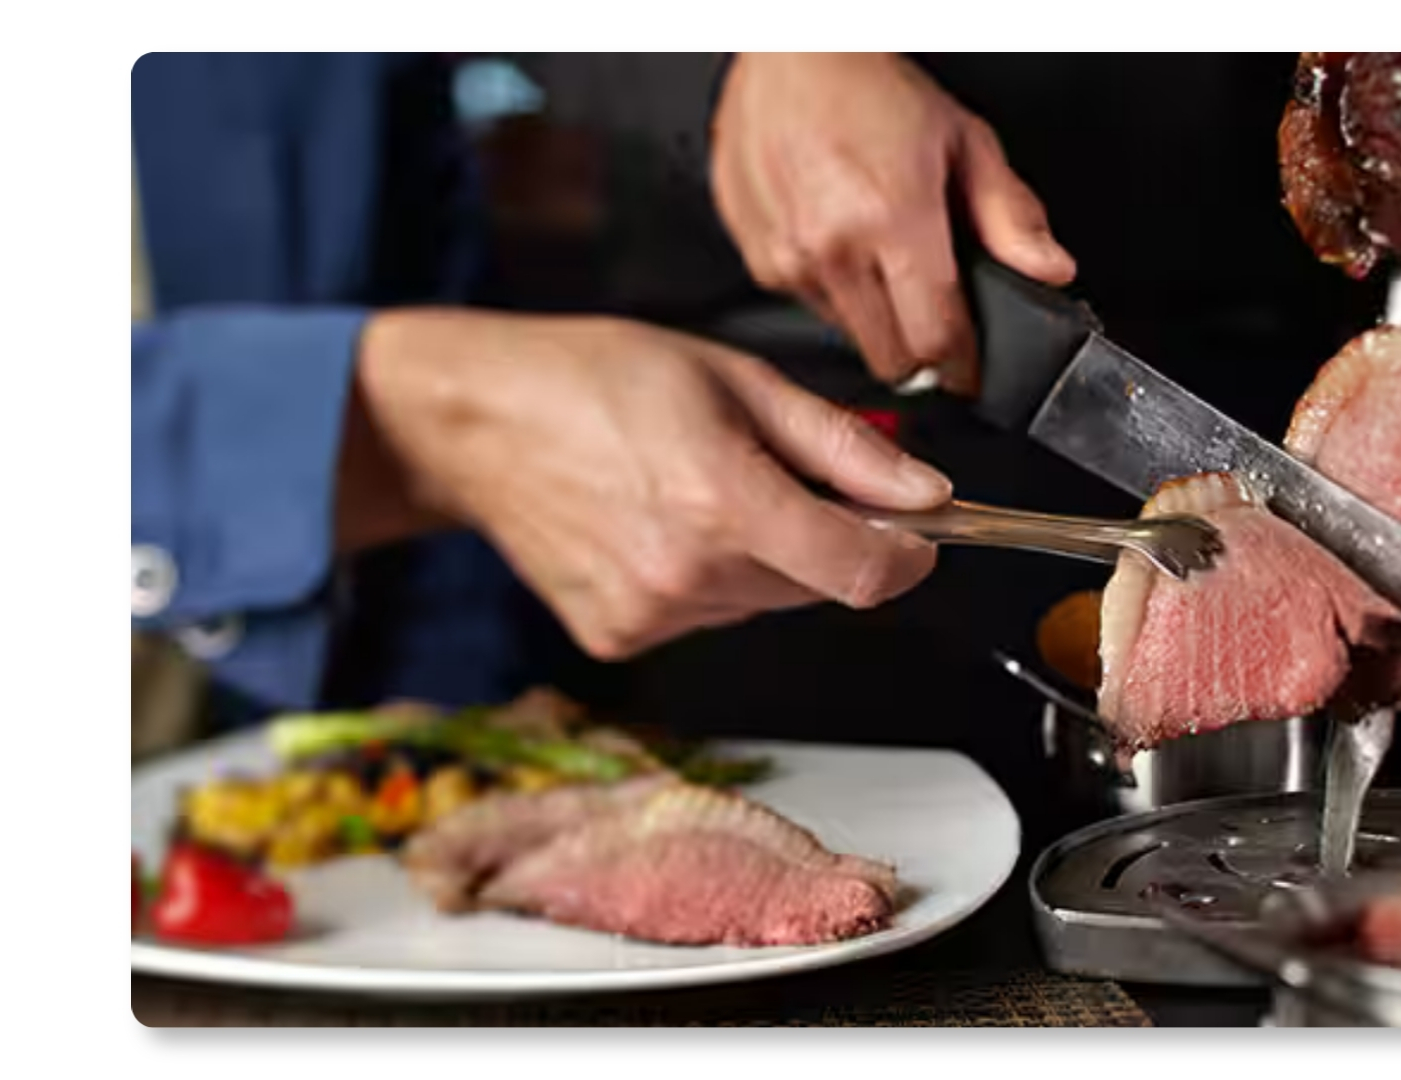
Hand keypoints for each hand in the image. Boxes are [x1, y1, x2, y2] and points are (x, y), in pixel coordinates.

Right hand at [344, 309, 948, 659]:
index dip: (907, 556)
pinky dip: (706, 578)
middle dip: (823, 535)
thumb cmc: (595, 379)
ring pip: (761, 601)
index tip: (919, 534)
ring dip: (761, 556)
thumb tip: (923, 492)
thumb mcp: (736, 379)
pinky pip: (706, 616)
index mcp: (722, 499)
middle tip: (771, 472)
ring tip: (697, 487)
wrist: (477, 420)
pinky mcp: (618, 637)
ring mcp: (648, 614)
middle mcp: (685, 572)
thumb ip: (841, 445)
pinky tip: (659, 524)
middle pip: (815, 584)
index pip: (860, 571)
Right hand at [711, 53, 1075, 394]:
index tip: (968, 370)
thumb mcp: (964, 141)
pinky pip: (806, 304)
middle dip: (920, 350)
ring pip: (848, 335)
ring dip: (872, 316)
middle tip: (932, 318)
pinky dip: (830, 288)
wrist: (789, 54)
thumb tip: (1049, 269)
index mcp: (893, 220)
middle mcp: (832, 247)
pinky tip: (837, 239)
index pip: (936, 340)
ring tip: (878, 255)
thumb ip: (1010, 216)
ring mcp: (787, 257)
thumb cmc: (869, 87)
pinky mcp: (757, 258)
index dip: (962, 366)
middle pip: (890, 358)